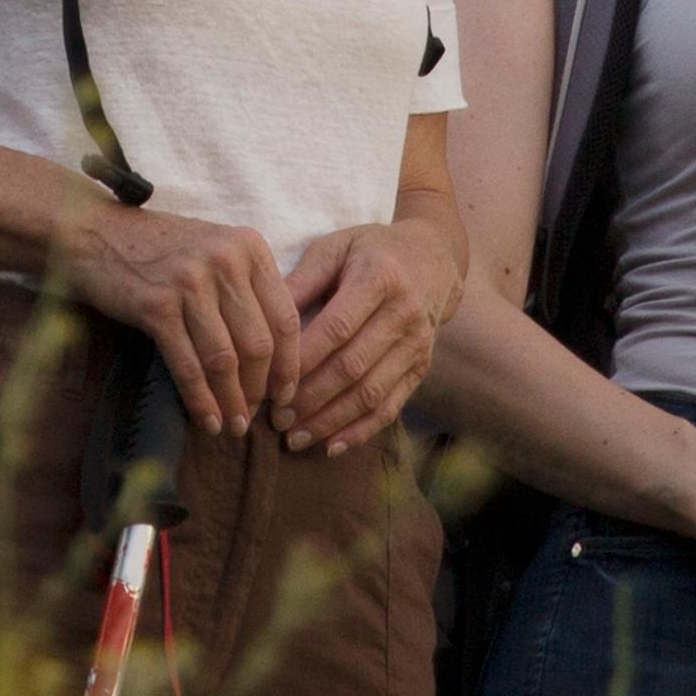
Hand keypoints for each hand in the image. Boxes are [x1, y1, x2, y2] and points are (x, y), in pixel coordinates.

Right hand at [52, 195, 287, 439]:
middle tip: (256, 416)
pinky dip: (201, 399)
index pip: (285, 317)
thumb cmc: (161, 248)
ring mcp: (191, 284)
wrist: (96, 234)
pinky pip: (188, 365)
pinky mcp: (157, 307)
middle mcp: (226, 262)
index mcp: (249, 247)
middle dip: (260, 389)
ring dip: (232, 401)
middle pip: (258, 344)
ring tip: (234, 425)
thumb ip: (248, 287)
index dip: (290, 365)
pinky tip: (207, 419)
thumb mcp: (217, 250)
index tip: (287, 394)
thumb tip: (276, 353)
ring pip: (225, 359)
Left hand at [269, 219, 456, 455]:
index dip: (302, 360)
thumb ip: (300, 280)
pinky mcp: (422, 367)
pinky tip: (332, 447)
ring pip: (372, 392)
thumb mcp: (336, 248)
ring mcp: (417, 344)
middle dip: (311, 398)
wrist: (435, 257)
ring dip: (331, 420)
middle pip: (353, 366)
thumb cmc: (371, 251)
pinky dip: (362, 431)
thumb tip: (260, 317)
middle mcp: (404, 313)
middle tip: (276, 419)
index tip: (269, 382)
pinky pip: (392, 406)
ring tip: (295, 439)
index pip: (335, 328)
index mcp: (379, 277)